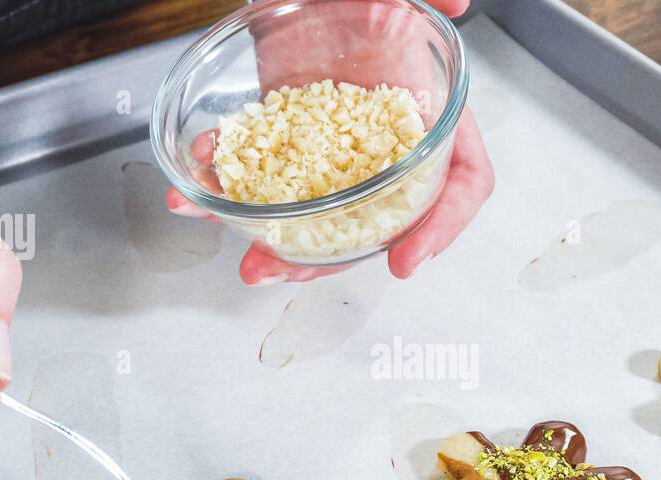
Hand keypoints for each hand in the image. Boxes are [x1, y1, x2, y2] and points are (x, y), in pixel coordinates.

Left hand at [167, 0, 493, 284]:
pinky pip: (259, 175)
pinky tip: (198, 193)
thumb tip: (456, 1)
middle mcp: (384, 142)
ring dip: (276, 241)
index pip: (462, 182)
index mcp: (430, 113)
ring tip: (248, 261)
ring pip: (315, 213)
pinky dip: (226, 189)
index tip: (406, 260)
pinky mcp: (282, 137)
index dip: (441, 227)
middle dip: (331, 257)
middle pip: (376, 220)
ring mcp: (330, 146)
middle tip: (291, 272)